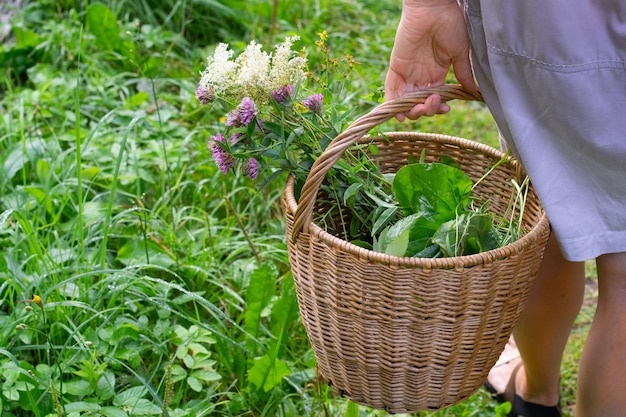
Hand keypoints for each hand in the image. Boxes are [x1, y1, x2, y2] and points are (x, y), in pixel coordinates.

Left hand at [384, 1, 477, 120]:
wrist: (435, 8)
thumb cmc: (451, 24)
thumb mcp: (460, 53)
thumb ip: (464, 73)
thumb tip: (475, 91)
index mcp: (437, 73)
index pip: (435, 99)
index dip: (438, 108)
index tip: (446, 108)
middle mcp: (421, 75)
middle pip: (419, 104)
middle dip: (427, 110)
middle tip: (435, 103)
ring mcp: (408, 72)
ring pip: (405, 102)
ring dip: (412, 112)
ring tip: (421, 108)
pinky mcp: (396, 67)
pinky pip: (391, 90)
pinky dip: (393, 104)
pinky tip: (400, 114)